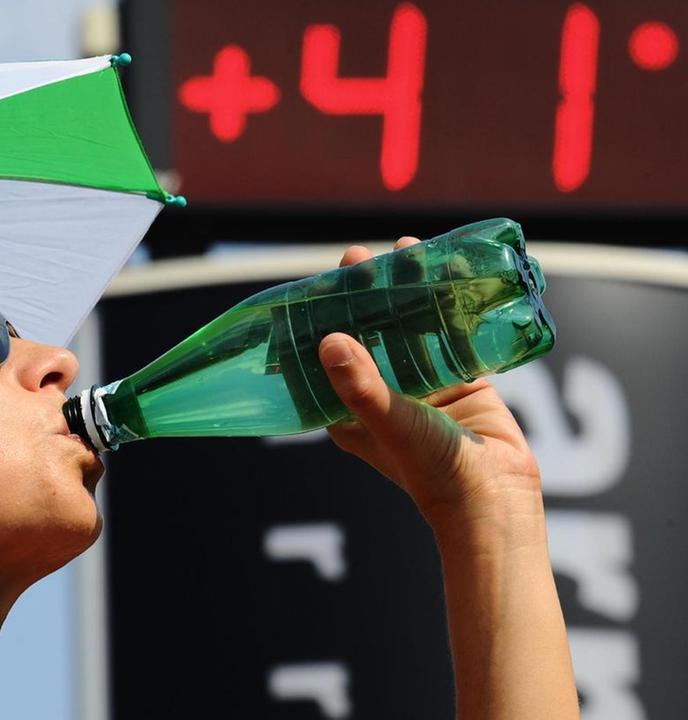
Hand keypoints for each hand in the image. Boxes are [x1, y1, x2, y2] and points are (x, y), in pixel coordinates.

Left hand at [318, 238, 543, 532]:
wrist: (496, 497)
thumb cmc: (432, 470)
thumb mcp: (390, 422)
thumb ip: (361, 384)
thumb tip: (328, 341)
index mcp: (350, 410)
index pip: (327, 355)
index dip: (321, 318)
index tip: (320, 284)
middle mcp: (382, 394)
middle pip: (368, 334)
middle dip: (364, 295)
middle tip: (361, 257)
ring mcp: (422, 387)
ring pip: (410, 328)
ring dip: (408, 292)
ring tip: (406, 251)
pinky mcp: (461, 381)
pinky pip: (451, 335)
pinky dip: (450, 306)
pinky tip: (451, 272)